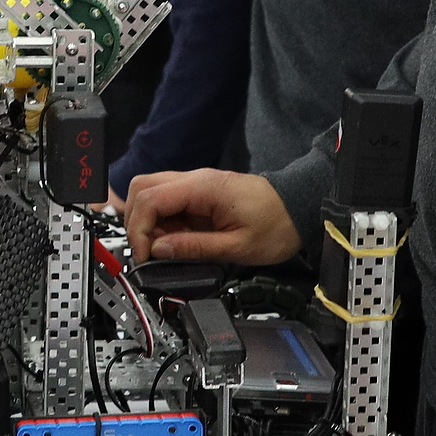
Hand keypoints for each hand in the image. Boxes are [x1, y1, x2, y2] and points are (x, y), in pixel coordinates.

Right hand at [122, 167, 297, 265]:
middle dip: (135, 221)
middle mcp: (195, 179)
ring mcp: (196, 184)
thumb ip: (194, 248)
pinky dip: (162, 222)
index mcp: (203, 188)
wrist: (300, 209)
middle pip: (141, 188)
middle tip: (147, 251)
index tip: (144, 256)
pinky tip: (176, 240)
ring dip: (148, 221)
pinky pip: (168, 202)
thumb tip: (158, 250)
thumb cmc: (277, 225)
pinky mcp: (200, 193)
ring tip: (163, 248)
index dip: (139, 230)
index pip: (149, 199)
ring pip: (150, 192)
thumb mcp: (237, 247)